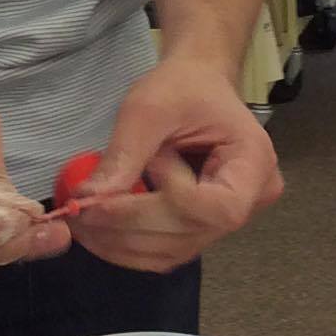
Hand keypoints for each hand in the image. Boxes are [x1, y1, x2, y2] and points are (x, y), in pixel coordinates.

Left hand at [69, 54, 283, 272]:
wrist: (196, 85)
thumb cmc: (182, 86)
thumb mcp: (150, 107)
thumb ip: (125, 153)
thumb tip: (88, 199)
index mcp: (254, 163)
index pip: (217, 208)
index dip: (167, 203)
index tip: (119, 183)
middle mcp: (251, 200)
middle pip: (192, 234)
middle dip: (131, 227)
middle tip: (80, 212)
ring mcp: (230, 220)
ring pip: (175, 250)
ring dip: (122, 243)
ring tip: (81, 222)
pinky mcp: (203, 227)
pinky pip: (168, 249)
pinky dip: (128, 245)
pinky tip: (97, 230)